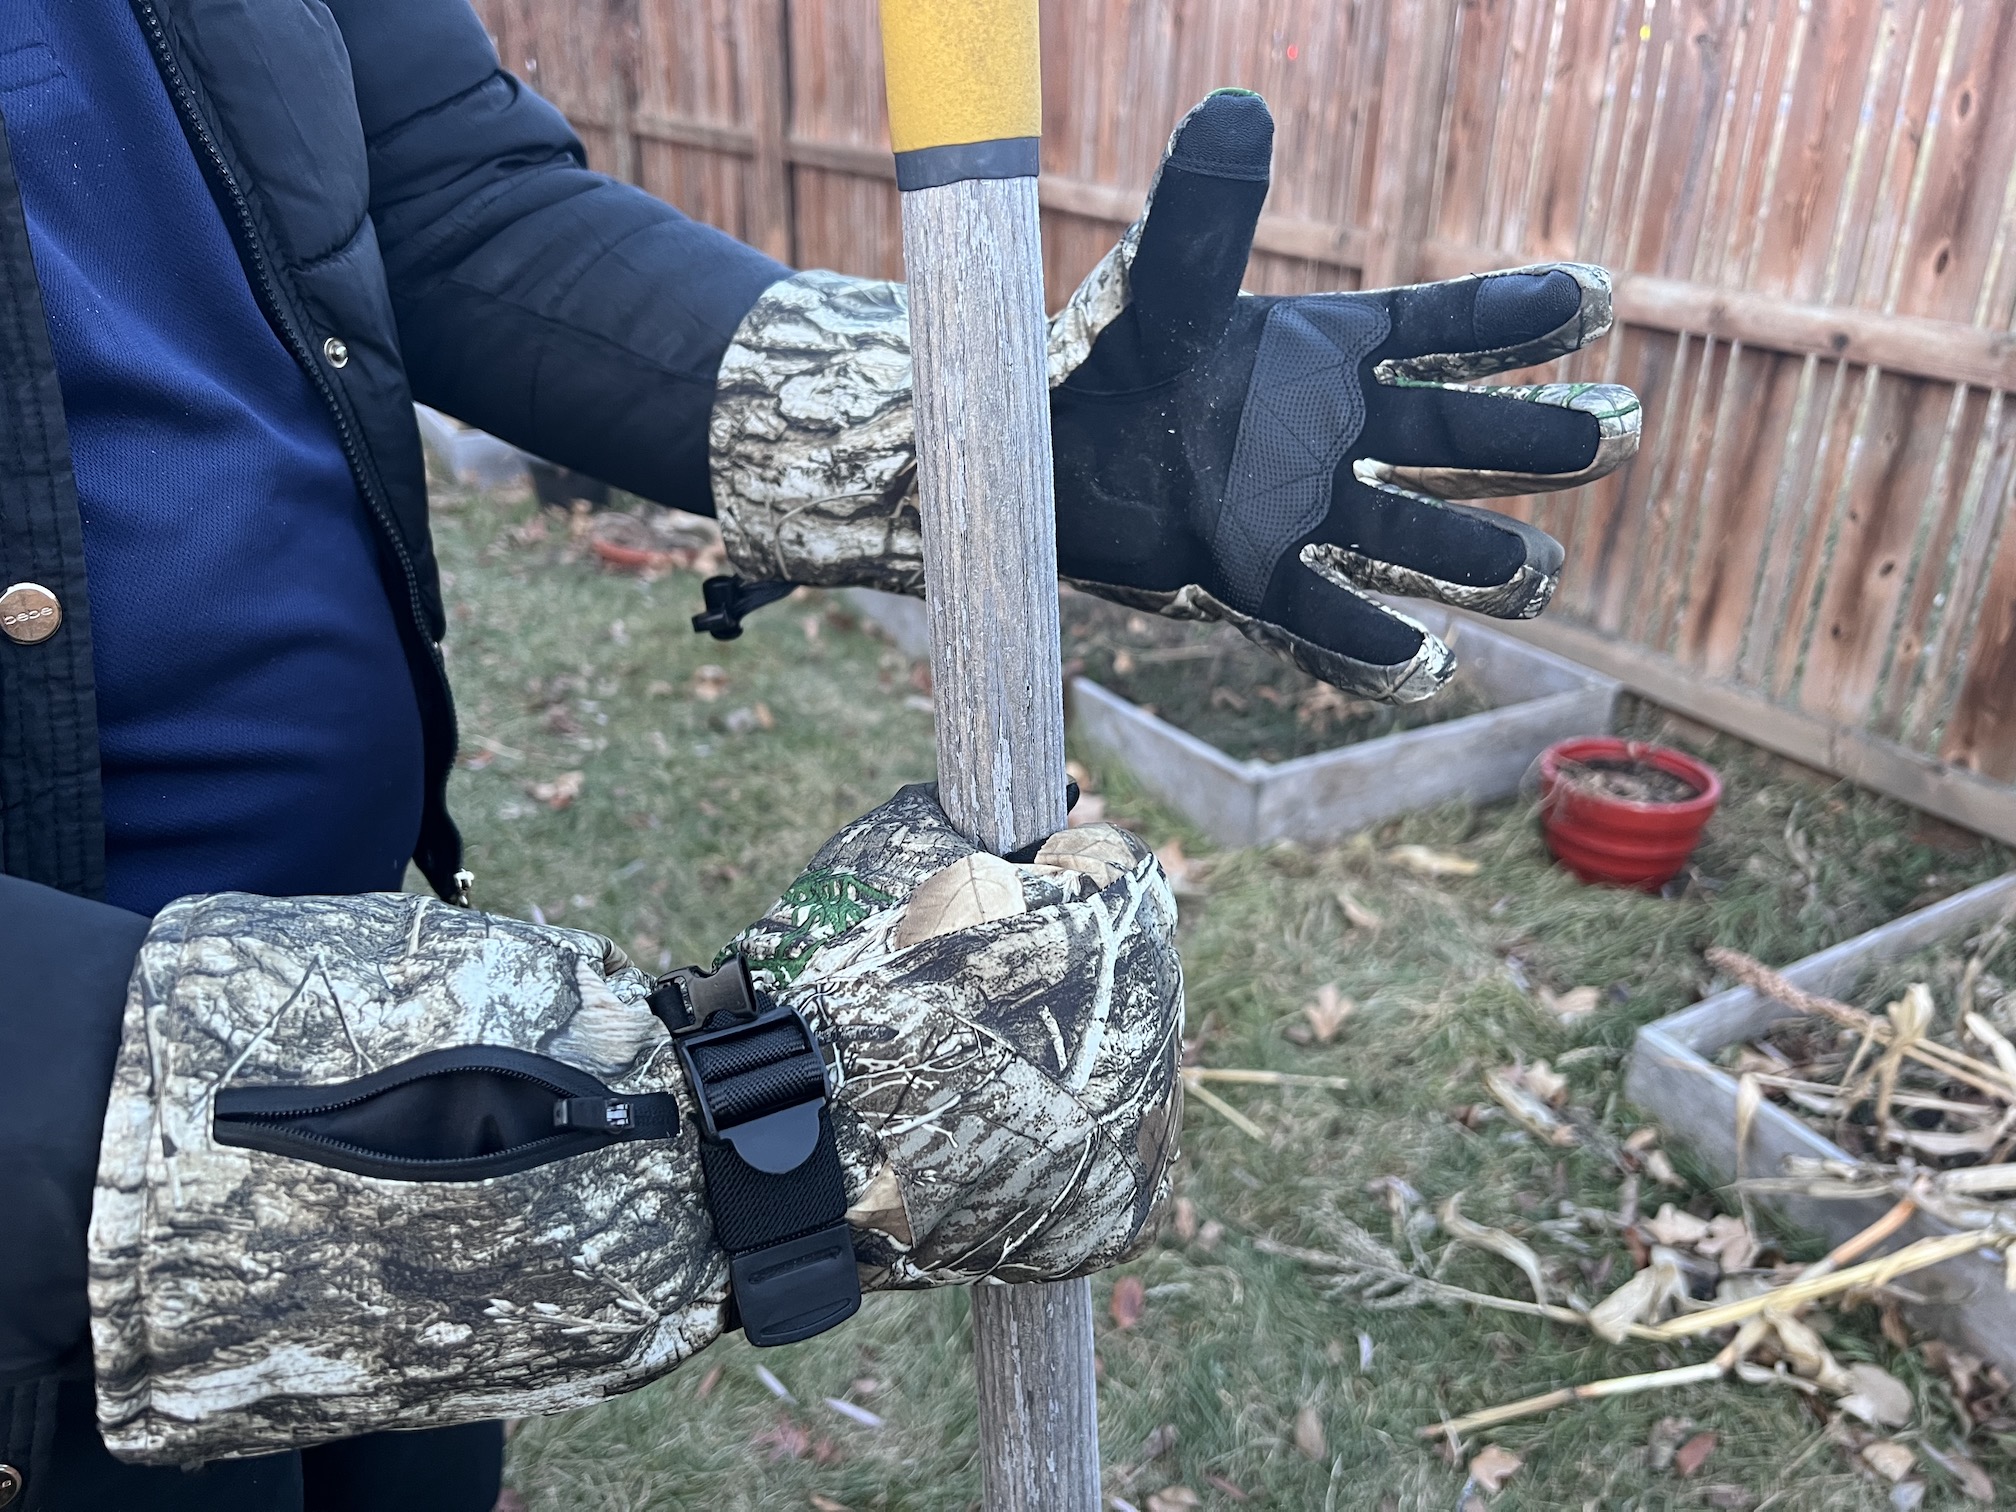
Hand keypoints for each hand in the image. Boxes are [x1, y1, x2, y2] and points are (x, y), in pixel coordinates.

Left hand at [1048, 89, 1640, 700]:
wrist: (1030, 457)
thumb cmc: (1098, 358)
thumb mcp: (1155, 291)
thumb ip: (1199, 218)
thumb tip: (1236, 110)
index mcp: (1323, 353)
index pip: (1440, 328)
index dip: (1515, 315)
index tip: (1595, 296)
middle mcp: (1330, 436)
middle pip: (1455, 438)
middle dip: (1535, 439)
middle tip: (1612, 433)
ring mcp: (1298, 518)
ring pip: (1411, 541)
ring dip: (1477, 558)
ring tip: (1537, 574)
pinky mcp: (1251, 585)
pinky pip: (1325, 624)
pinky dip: (1373, 648)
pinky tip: (1428, 661)